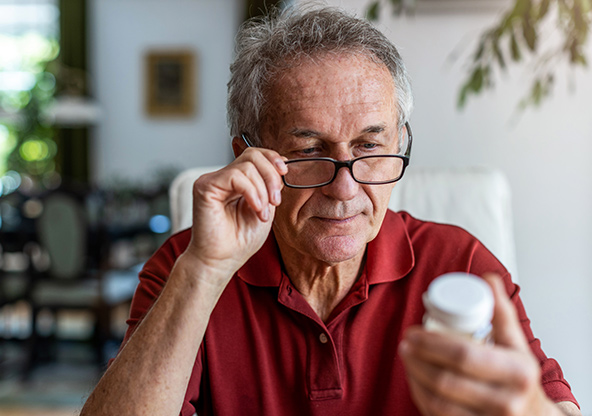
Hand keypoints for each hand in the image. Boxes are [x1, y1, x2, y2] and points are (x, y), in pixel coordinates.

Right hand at [183, 147, 286, 283]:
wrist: (221, 261)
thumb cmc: (240, 241)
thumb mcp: (265, 208)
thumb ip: (269, 186)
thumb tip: (281, 166)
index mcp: (237, 181)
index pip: (255, 155)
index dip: (272, 158)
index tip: (285, 174)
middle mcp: (223, 177)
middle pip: (252, 155)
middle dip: (271, 175)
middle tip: (276, 200)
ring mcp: (212, 180)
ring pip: (246, 166)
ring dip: (262, 190)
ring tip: (262, 213)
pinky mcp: (204, 187)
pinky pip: (235, 176)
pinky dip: (251, 192)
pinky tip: (255, 209)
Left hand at [399, 273, 566, 415]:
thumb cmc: (520, 379)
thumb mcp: (517, 345)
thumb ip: (502, 312)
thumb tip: (488, 279)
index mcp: (517, 373)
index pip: (464, 355)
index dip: (432, 343)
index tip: (414, 332)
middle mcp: (505, 402)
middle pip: (446, 380)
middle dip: (417, 359)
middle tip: (405, 343)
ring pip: (437, 403)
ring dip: (414, 377)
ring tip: (406, 357)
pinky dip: (420, 397)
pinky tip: (414, 380)